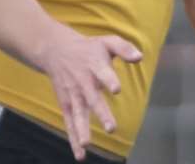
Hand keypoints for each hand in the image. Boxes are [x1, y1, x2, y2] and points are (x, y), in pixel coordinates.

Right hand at [36, 23, 141, 161]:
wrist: (54, 49)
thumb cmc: (87, 48)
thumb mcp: (106, 41)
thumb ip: (123, 48)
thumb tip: (139, 57)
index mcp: (95, 66)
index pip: (103, 73)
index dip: (109, 80)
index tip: (115, 89)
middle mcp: (83, 82)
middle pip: (92, 99)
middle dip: (101, 113)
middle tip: (111, 128)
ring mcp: (73, 95)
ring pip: (78, 113)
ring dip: (81, 129)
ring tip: (86, 144)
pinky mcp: (66, 103)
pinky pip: (69, 122)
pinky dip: (73, 138)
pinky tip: (80, 155)